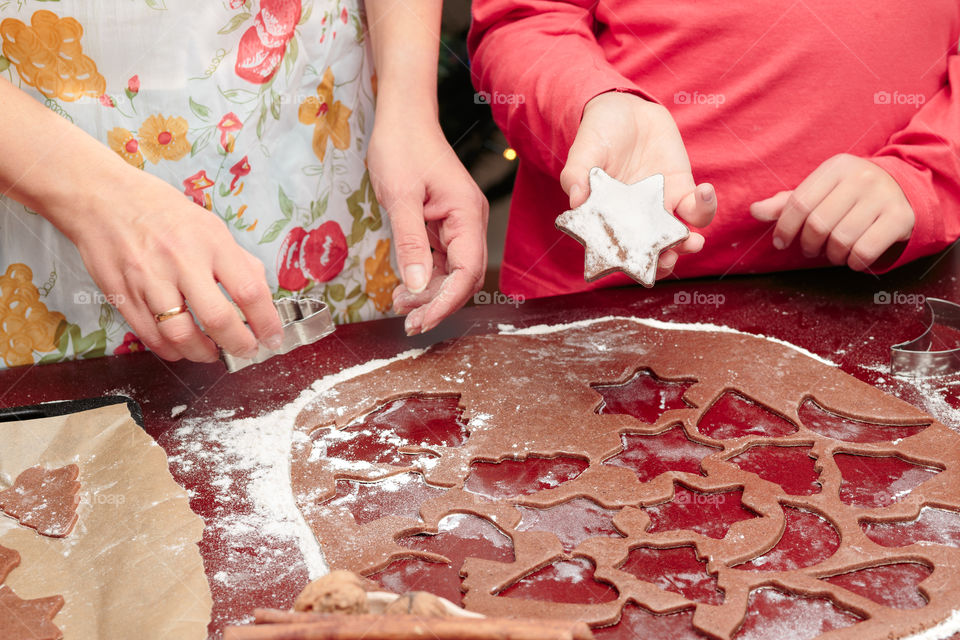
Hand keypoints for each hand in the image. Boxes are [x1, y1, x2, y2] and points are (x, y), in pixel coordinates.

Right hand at [69, 169, 282, 362]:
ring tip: (212, 352)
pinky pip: (150, 336)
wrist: (101, 197)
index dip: (266, 322)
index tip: (272, 338)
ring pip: (180, 335)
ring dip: (203, 353)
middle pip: (217, 319)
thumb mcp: (209, 225)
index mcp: (210, 241)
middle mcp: (180, 261)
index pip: (249, 291)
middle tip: (245, 350)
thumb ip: (236, 261)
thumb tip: (261, 296)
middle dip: (239, 345)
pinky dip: (171, 350)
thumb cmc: (160, 211)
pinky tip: (181, 347)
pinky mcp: (122, 294)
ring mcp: (148, 279)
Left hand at [367, 116, 487, 334]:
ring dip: (430, 293)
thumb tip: (415, 284)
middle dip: (438, 302)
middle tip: (408, 321)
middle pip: (465, 277)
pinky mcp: (446, 223)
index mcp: (467, 214)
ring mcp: (460, 223)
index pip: (467, 272)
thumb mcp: (399, 197)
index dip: (446, 301)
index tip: (422, 320)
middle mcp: (470, 221)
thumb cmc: (402, 147)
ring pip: (454, 272)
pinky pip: (443, 259)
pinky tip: (406, 288)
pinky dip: (426, 277)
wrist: (402, 118)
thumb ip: (409, 242)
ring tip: (401, 306)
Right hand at [560, 91, 715, 278]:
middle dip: (662, 261)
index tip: (635, 267)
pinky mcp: (681, 189)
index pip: (617, 249)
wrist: (624, 108)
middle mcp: (634, 220)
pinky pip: (696, 207)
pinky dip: (705, 205)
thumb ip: (576, 176)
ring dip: (687, 243)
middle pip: (650, 251)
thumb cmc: (596, 134)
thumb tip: (576, 200)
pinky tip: (705, 191)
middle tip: (667, 259)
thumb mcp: (583, 152)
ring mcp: (659, 207)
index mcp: (607, 219)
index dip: (626, 263)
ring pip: (677, 236)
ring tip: (692, 241)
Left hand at [750, 154, 914, 269]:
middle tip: (810, 250)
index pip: (799, 203)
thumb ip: (787, 203)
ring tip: (833, 252)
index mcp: (836, 168)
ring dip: (831, 255)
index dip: (784, 228)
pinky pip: (865, 250)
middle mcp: (861, 178)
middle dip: (808, 245)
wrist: (902, 188)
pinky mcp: (900, 218)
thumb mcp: (820, 191)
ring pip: (841, 240)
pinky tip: (852, 257)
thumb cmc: (850, 194)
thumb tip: (755, 210)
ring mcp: (883, 197)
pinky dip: (853, 261)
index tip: (781, 242)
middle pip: (818, 224)